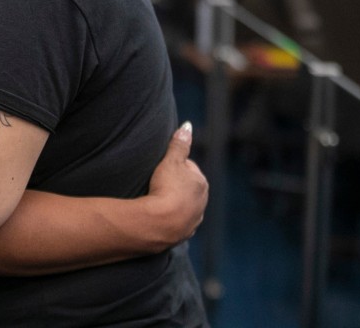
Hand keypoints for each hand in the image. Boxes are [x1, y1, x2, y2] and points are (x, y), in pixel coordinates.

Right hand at [146, 122, 207, 244]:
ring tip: (157, 200)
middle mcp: (202, 202)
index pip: (189, 168)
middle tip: (157, 183)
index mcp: (201, 182)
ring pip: (185, 206)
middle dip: (176, 185)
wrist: (161, 223)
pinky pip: (178, 222)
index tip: (162, 168)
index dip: (174, 166)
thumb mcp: (171, 161)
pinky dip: (171, 218)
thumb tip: (187, 125)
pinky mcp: (184, 233)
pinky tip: (160, 216)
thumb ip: (179, 144)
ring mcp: (194, 219)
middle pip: (188, 188)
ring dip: (174, 202)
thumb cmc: (166, 188)